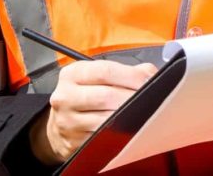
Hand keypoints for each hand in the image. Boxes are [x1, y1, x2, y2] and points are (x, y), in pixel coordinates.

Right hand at [30, 60, 157, 164]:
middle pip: (106, 96)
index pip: (105, 71)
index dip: (131, 76)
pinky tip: (129, 129)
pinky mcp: (73, 143)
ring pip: (105, 120)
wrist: (61, 123)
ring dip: (128, 118)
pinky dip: (119, 134)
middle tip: (151, 99)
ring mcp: (67, 122)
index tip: (149, 81)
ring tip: (143, 114)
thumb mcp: (99, 76)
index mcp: (72, 74)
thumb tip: (151, 75)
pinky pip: (102, 138)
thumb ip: (127, 71)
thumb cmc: (87, 95)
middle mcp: (65, 96)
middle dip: (133, 98)